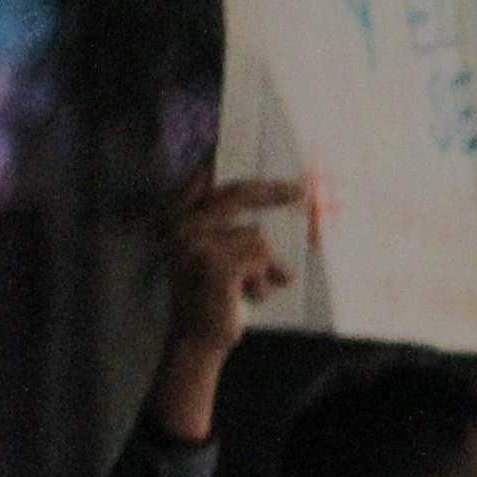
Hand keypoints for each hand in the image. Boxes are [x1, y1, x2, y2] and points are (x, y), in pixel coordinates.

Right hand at [149, 161, 301, 443]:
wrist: (197, 340)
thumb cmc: (214, 298)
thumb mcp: (215, 258)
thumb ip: (229, 228)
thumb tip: (263, 205)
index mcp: (174, 219)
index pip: (202, 178)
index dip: (219, 157)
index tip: (233, 135)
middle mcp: (179, 226)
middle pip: (237, 194)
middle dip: (273, 192)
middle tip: (301, 189)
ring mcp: (194, 243)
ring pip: (256, 236)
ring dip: (265, 267)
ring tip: (251, 287)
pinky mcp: (215, 264)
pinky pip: (261, 258)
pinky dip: (266, 279)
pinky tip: (252, 295)